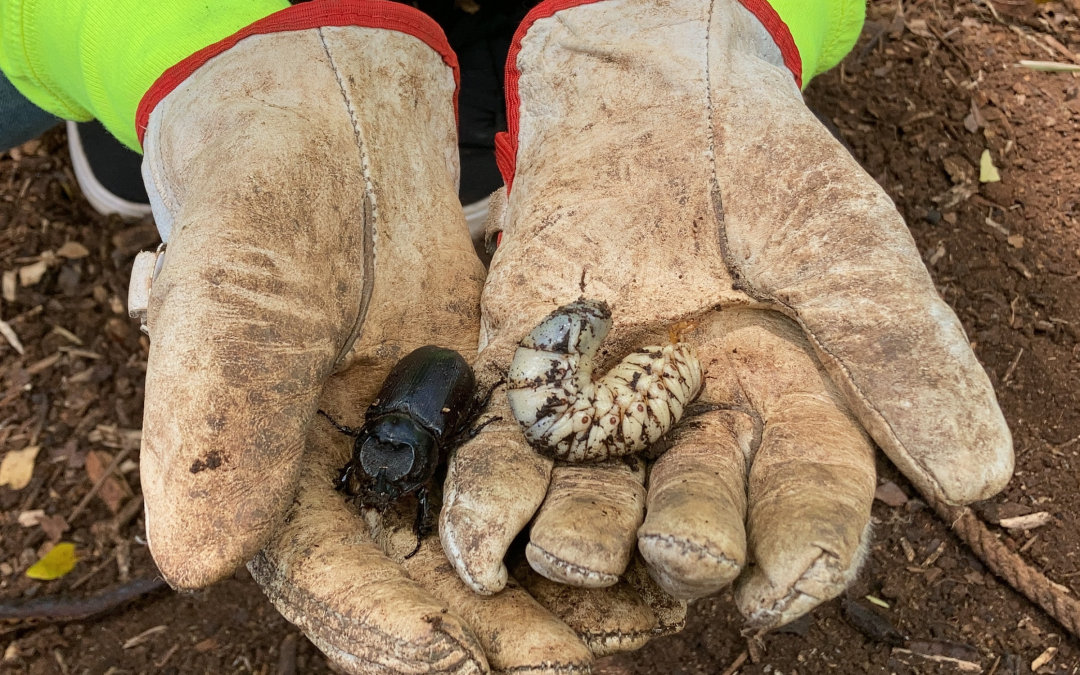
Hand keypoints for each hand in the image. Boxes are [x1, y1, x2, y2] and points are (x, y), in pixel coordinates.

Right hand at [134, 6, 672, 670]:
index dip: (388, 630)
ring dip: (558, 592)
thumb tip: (196, 562)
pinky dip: (587, 509)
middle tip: (567, 659)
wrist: (335, 135)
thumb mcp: (235, 296)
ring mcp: (427, 453)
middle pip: (423, 588)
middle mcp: (355, 485)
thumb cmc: (265, 205)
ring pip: (494, 547)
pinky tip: (649, 530)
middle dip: (495, 633)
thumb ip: (217, 418)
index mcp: (270, 481)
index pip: (326, 582)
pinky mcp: (490, 415)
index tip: (454, 661)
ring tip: (634, 615)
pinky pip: (541, 480)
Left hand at [440, 0, 1012, 631]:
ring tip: (577, 544)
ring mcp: (613, 418)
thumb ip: (891, 346)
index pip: (808, 507)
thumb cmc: (756, 163)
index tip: (778, 587)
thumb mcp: (837, 241)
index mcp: (797, 409)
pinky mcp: (533, 391)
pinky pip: (511, 464)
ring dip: (586, 543)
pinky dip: (490, 506)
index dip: (800, 557)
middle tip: (677, 545)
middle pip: (700, 526)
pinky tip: (479, 542)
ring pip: (600, 515)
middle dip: (688, 546)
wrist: (643, 98)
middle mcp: (704, 432)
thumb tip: (976, 475)